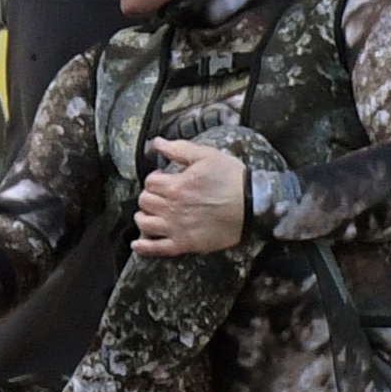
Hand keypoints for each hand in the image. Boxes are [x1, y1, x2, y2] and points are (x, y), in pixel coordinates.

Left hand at [130, 138, 250, 257]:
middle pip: (145, 202)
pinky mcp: (184, 244)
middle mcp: (171, 208)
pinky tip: (137, 244)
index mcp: (175, 186)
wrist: (253, 205)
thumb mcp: (206, 155)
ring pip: (145, 224)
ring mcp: (176, 228)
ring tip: (149, 215)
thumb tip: (156, 143)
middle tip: (159, 196)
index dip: (155, 179)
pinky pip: (156, 249)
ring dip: (143, 218)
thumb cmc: (232, 179)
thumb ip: (179, 149)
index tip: (163, 180)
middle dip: (149, 197)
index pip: (150, 182)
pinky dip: (143, 247)